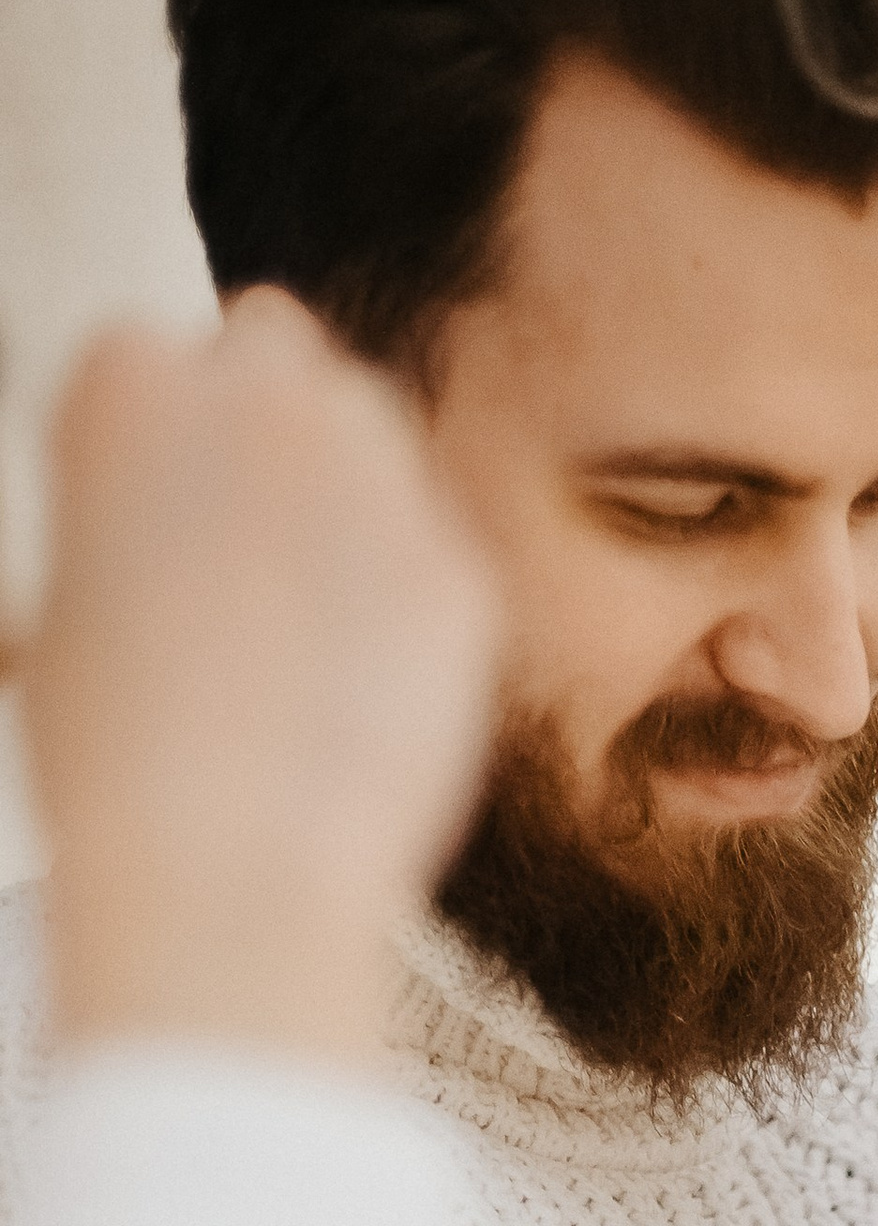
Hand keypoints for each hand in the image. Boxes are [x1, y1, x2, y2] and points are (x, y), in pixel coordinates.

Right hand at [23, 292, 498, 1064]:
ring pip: (372, 432)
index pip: (154, 355)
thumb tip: (174, 526)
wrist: (230, 872)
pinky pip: (432, 552)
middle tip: (242, 536)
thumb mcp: (67, 600)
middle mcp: (265, 402)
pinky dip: (405, 599)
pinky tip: (360, 687)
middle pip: (278, 353)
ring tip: (302, 616)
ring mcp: (380, 480)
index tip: (153, 506)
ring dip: (345, 489)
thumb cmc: (113, 757)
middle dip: (263, 422)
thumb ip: (132, 513)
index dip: (156, 440)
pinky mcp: (462, 571)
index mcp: (129, 386)